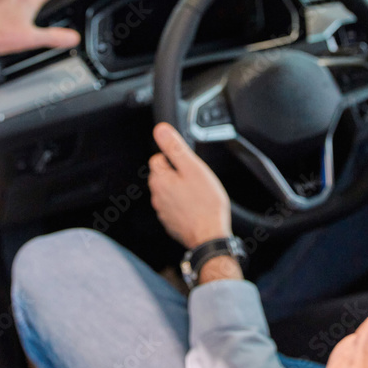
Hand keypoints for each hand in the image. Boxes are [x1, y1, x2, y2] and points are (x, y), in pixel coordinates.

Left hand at [147, 123, 232, 249]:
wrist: (210, 237)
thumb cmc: (206, 203)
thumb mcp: (193, 168)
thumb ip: (175, 147)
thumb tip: (160, 130)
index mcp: (160, 180)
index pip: (158, 158)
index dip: (175, 158)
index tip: (189, 165)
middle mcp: (157, 196)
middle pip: (163, 175)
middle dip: (178, 174)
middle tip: (197, 179)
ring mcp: (163, 211)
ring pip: (170, 191)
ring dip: (181, 189)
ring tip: (199, 193)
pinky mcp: (171, 223)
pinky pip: (175, 207)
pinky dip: (184, 205)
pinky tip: (197, 207)